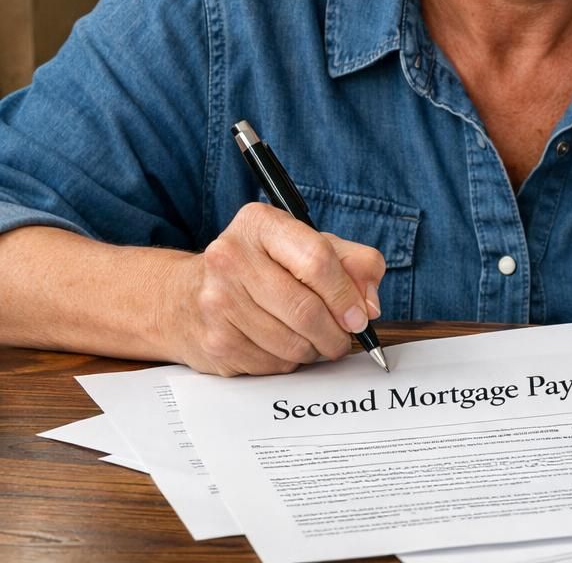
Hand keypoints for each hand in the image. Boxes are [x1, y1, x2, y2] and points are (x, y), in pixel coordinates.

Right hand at [159, 203, 385, 375]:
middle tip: (344, 337)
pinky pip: (272, 364)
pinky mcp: (214, 342)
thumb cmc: (261, 268)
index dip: (347, 295)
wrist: (184, 297)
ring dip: (315, 350)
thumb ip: (354, 264)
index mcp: (260, 224)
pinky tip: (282, 345)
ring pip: (292, 343)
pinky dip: (289, 361)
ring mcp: (217, 302)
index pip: (317, 260)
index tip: (360, 316)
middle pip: (306, 309)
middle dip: (336, 332)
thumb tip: (369, 306)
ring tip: (314, 339)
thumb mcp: (310, 246)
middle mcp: (230, 257)